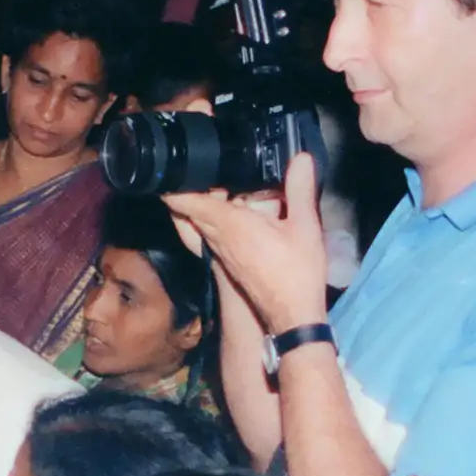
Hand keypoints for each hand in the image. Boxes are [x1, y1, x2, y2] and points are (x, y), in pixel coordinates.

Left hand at [163, 152, 328, 332]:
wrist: (292, 317)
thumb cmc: (297, 275)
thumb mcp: (305, 228)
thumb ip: (300, 190)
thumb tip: (301, 157)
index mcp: (229, 225)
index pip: (186, 201)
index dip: (173, 181)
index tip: (171, 162)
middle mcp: (216, 237)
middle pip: (186, 207)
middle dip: (187, 185)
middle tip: (200, 163)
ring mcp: (218, 250)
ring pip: (195, 220)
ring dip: (199, 200)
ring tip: (215, 180)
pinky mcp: (226, 260)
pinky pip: (206, 232)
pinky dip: (209, 216)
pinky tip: (229, 208)